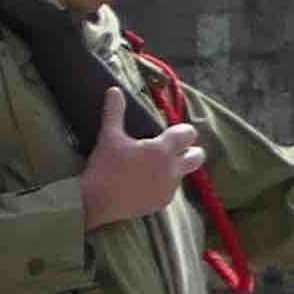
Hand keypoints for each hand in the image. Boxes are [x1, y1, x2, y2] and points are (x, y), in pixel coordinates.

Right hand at [80, 91, 210, 227]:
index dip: (181, 131)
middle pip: (198, 155)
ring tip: (151, 167)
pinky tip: (144, 184)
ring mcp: (169, 187)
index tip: (170, 133)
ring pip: (183, 173)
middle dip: (189, 150)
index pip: (188, 133)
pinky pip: (170, 189)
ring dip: (174, 168)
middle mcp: (172, 168)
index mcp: (161, 149)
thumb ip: (115, 112)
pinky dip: (162, 184)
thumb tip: (114, 90)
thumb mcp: (108, 137)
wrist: (96, 203)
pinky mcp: (163, 202)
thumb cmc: (103, 167)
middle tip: (171, 150)